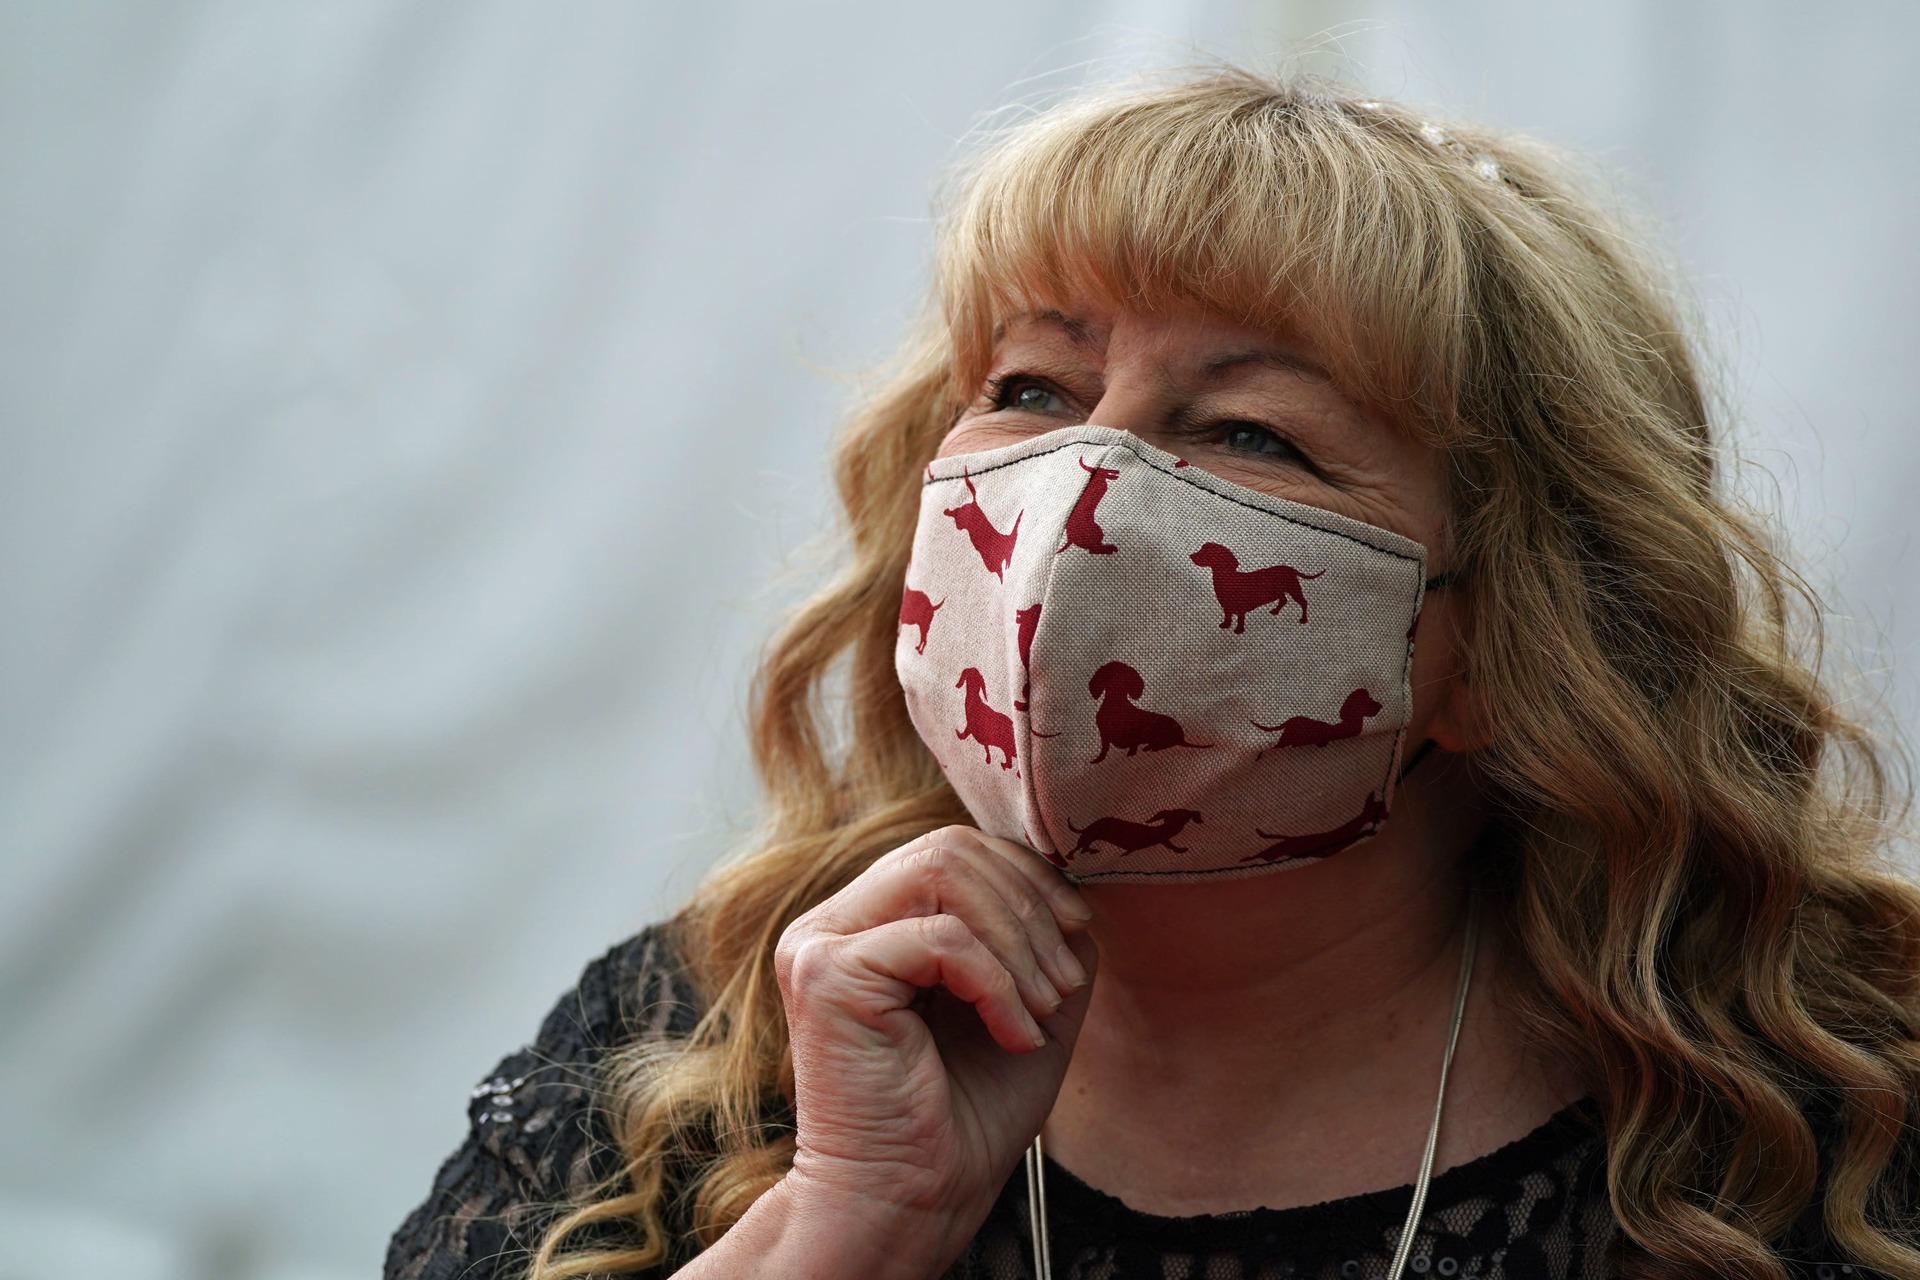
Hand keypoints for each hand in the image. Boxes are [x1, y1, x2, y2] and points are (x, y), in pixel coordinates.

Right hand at [771, 825, 1096, 1274]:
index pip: (955, 849)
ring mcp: (822, 942)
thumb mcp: (1028, 1003)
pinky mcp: (827, 973)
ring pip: (944, 875)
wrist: (915, 1201)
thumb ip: (1042, 934)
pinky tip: (1013, 1034)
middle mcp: (837, 921)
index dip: (1027, 877)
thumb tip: (1068, 880)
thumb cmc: (965, 1115)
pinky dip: (998, 985)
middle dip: (1030, 907)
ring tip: (1042, 1008)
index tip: (1078, 931)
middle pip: (950, 848)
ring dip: (1019, 941)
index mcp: (874, 921)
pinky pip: (941, 939)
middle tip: (1063, 984)